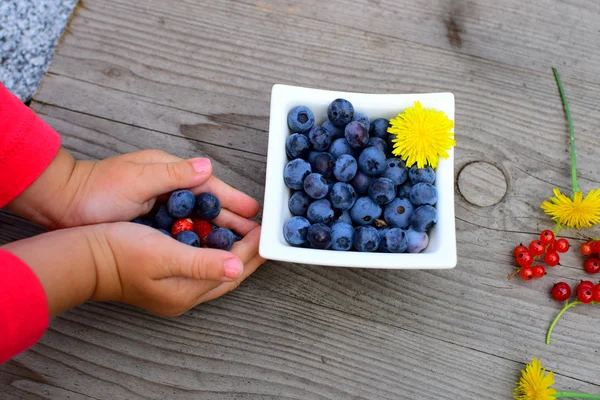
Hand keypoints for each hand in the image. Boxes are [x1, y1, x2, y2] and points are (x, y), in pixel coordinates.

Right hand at [4, 212, 264, 316]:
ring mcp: (173, 288)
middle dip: (247, 253)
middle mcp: (183, 295)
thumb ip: (202, 263)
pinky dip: (212, 248)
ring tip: (245, 231)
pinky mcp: (164, 276)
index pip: (231, 273)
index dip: (251, 251)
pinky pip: (199, 263)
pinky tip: (215, 234)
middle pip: (226, 273)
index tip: (264, 233)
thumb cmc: (120, 251)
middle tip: (261, 233)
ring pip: (214, 268)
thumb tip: (238, 267)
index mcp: (186, 293)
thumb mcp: (164, 255)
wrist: (82, 255)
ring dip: (231, 250)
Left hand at [7, 148, 258, 228]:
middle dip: (232, 217)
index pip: (209, 185)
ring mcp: (160, 204)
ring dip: (218, 229)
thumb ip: (172, 174)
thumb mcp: (135, 179)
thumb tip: (207, 167)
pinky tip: (208, 249)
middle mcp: (168, 186)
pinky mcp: (151, 219)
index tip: (253, 211)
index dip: (232, 199)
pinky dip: (197, 238)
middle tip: (255, 232)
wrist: (61, 203)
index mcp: (168, 170)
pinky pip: (182, 229)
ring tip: (240, 243)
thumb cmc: (96, 190)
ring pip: (197, 218)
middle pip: (208, 203)